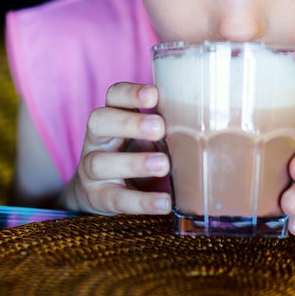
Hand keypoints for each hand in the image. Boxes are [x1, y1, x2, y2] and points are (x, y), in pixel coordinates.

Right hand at [58, 82, 171, 215]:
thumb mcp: (147, 137)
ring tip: (163, 165)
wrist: (103, 191)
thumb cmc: (135, 154)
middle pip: (99, 121)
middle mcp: (96, 139)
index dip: (130, 93)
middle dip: (129, 123)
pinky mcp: (97, 197)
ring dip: (134, 162)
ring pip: (100, 162)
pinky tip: (164, 202)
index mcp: (112, 116)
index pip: (113, 96)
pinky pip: (115, 199)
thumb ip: (164, 128)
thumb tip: (203, 122)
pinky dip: (141, 201)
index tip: (153, 95)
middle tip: (159, 128)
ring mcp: (91, 169)